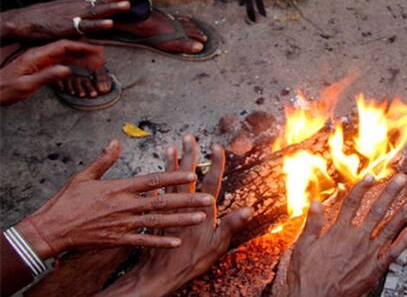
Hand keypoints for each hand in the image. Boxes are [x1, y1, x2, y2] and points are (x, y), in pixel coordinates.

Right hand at [0, 0, 139, 43]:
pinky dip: (98, 25)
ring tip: (128, 3)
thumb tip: (106, 4)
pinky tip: (110, 23)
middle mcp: (83, 4)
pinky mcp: (71, 27)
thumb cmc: (55, 14)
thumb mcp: (75, 7)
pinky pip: (87, 27)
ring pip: (99, 10)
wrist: (30, 20)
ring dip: (114, 6)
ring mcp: (78, 15)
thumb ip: (91, 5)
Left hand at [0, 40, 104, 104]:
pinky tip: (81, 69)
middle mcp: (38, 56)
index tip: (96, 49)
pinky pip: (58, 64)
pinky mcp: (38, 68)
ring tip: (96, 63)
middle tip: (102, 57)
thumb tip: (67, 70)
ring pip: (64, 57)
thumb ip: (46, 76)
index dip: (81, 46)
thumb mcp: (26, 85)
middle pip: (66, 50)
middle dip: (85, 52)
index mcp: (36, 56)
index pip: (62, 46)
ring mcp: (39, 61)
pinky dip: (72, 66)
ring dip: (80, 59)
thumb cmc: (4, 89)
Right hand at [15, 139, 216, 258]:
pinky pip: (143, 241)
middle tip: (210, 199)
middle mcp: (125, 205)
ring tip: (202, 218)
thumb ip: (103, 160)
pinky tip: (177, 241)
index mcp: (119, 188)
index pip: (153, 180)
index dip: (174, 176)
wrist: (50, 229)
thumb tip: (115, 141)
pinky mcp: (118, 239)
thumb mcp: (84, 176)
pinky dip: (160, 241)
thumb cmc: (66, 202)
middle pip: (163, 201)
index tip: (193, 173)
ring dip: (182, 220)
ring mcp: (123, 224)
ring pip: (158, 221)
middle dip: (188, 199)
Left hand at [99, 135, 251, 296]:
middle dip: (190, 155)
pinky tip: (153, 176)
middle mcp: (184, 206)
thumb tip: (249, 208)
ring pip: (169, 181)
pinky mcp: (156, 216)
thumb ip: (232, 225)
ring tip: (170, 147)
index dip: (215, 164)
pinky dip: (156, 182)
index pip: (210, 182)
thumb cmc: (190, 262)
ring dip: (170, 164)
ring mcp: (169, 210)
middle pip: (187, 175)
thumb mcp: (217, 245)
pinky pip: (155, 194)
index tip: (216, 146)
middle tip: (189, 136)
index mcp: (202, 211)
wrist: (159, 274)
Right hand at [288, 174, 406, 296]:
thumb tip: (315, 202)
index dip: (363, 186)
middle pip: (376, 210)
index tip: (372, 176)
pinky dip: (403, 241)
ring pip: (389, 227)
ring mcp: (368, 254)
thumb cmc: (306, 276)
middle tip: (402, 178)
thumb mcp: (303, 246)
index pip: (352, 202)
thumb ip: (312, 223)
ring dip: (402, 211)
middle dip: (391, 192)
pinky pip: (392, 253)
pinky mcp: (374, 269)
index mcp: (338, 231)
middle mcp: (356, 239)